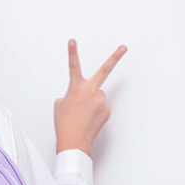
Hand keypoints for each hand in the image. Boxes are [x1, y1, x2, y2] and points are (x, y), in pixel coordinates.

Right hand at [54, 39, 126, 155]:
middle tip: (124, 47)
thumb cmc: (64, 124)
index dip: (72, 52)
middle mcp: (90, 91)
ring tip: (84, 114)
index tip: (72, 41)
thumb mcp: (60, 105)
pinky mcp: (107, 110)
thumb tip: (82, 95)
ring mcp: (100, 101)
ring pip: (99, 94)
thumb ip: (71, 94)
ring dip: (93, 101)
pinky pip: (102, 106)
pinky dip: (96, 111)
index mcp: (75, 88)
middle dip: (115, 57)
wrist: (74, 142)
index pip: (73, 66)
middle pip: (105, 70)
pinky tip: (89, 119)